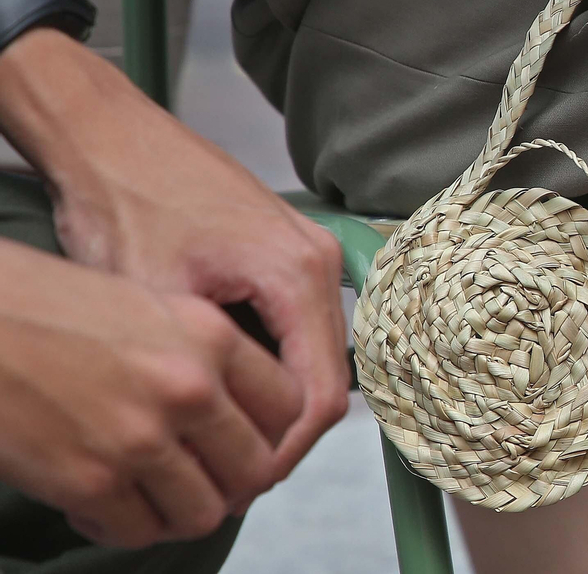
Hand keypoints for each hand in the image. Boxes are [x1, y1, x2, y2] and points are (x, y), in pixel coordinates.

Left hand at [0, 29, 348, 486]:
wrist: (109, 137)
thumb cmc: (125, 200)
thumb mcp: (162, 304)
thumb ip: (213, 374)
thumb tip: (234, 440)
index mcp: (299, 273)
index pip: (321, 395)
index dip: (284, 452)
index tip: (242, 482)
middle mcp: (319, 261)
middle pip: (326, 379)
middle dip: (281, 435)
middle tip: (227, 473)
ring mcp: (308, 253)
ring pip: (314, 356)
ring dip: (276, 402)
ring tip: (221, 435)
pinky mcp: (287, 252)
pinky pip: (298, 327)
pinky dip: (270, 367)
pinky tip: (225, 387)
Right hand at [0, 242, 299, 547]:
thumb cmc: (50, 306)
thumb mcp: (152, 303)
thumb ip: (204, 351)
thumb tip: (236, 404)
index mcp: (211, 337)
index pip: (289, 405)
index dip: (272, 433)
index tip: (249, 442)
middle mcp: (188, 387)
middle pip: (256, 467)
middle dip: (234, 482)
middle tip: (205, 480)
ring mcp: (140, 438)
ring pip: (205, 511)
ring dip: (184, 511)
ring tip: (157, 498)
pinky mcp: (89, 481)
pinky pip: (140, 530)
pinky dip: (127, 526)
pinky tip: (106, 506)